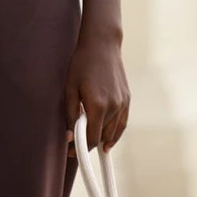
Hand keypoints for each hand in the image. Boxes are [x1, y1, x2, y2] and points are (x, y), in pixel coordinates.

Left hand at [64, 31, 129, 158]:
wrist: (102, 45)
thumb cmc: (82, 64)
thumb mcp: (70, 88)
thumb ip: (71, 114)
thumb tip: (70, 137)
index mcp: (98, 105)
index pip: (91, 138)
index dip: (80, 148)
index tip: (71, 152)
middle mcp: (113, 107)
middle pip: (102, 136)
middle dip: (89, 143)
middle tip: (76, 145)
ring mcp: (122, 103)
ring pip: (113, 132)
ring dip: (102, 139)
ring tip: (89, 143)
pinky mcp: (127, 99)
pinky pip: (122, 123)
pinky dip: (115, 134)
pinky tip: (108, 141)